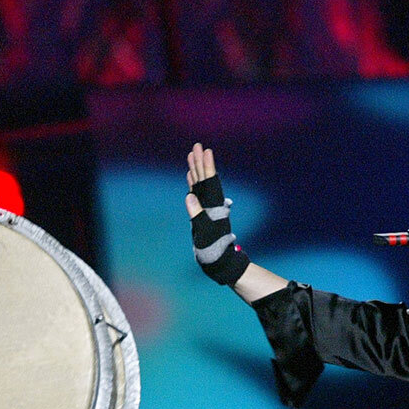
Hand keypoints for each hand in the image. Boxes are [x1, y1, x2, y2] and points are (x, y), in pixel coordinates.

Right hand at [185, 143, 249, 286]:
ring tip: (192, 155)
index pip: (210, 182)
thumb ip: (197, 214)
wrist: (218, 262)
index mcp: (214, 206)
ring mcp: (206, 208)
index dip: (207, 166)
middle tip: (197, 145)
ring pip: (201, 184)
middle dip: (200, 162)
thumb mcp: (204, 233)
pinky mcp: (201, 214)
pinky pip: (197, 194)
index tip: (206, 151)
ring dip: (196, 169)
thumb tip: (189, 195)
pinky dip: (193, 184)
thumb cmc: (213, 250)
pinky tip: (190, 176)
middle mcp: (211, 204)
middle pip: (206, 178)